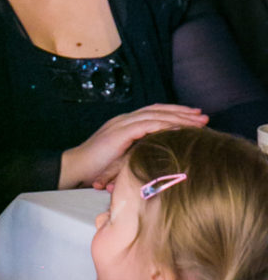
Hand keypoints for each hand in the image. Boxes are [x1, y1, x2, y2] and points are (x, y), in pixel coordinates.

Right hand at [59, 104, 208, 189]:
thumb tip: (159, 160)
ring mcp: (121, 124)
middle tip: (204, 116)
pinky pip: (148, 125)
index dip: (174, 113)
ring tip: (198, 122)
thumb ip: (138, 154)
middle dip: (182, 112)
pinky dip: (166, 125)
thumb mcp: (122, 159)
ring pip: (156, 115)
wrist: (75, 168)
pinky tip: (181, 128)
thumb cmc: (96, 169)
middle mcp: (124, 120)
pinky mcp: (119, 132)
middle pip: (158, 110)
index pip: (153, 113)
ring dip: (179, 117)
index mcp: (124, 125)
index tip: (194, 118)